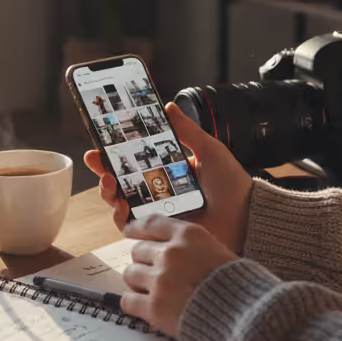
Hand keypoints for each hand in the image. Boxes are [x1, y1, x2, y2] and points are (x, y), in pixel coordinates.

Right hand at [84, 102, 253, 253]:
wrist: (245, 219)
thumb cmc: (232, 186)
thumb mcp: (210, 151)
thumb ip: (187, 131)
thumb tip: (168, 107)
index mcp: (168, 172)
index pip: (135, 160)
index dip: (115, 151)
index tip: (101, 141)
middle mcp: (159, 193)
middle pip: (121, 181)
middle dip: (103, 169)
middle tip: (96, 158)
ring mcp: (156, 214)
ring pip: (119, 203)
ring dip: (107, 191)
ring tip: (109, 181)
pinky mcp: (157, 234)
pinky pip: (130, 227)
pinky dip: (120, 216)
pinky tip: (122, 205)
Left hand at [120, 215, 238, 335]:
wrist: (246, 317)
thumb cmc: (240, 286)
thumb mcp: (219, 251)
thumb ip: (193, 248)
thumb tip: (171, 251)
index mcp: (189, 235)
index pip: (152, 224)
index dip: (136, 228)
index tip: (129, 231)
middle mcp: (171, 253)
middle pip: (138, 251)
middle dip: (144, 261)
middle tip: (152, 273)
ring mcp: (160, 280)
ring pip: (130, 274)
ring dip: (138, 282)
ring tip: (150, 291)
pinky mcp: (154, 308)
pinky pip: (128, 301)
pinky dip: (133, 303)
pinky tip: (143, 307)